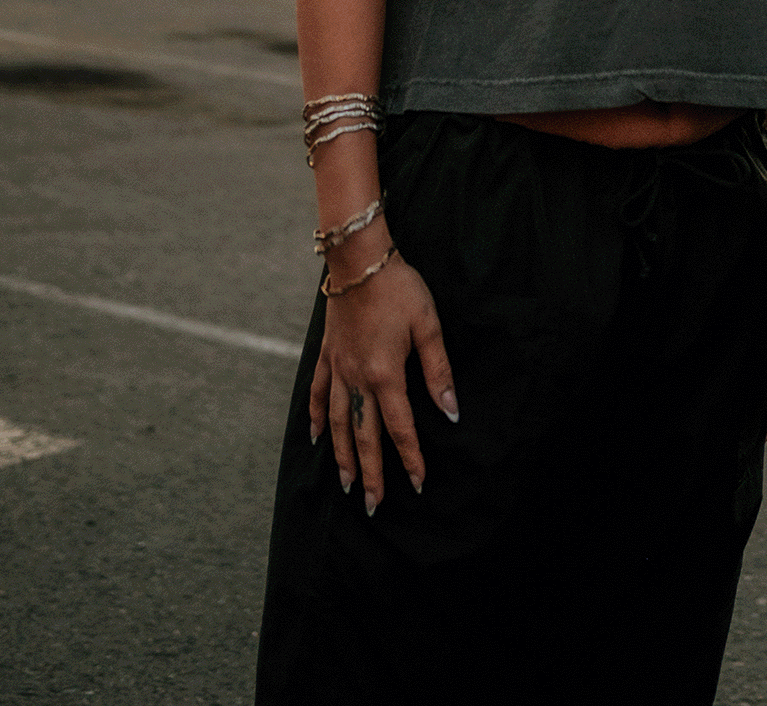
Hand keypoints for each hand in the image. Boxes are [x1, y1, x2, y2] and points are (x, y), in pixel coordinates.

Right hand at [307, 235, 455, 515]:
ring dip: (342, 456)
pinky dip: (315, 418)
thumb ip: (438, 371)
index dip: (410, 458)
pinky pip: (317, 394)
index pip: (400, 428)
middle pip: (363, 436)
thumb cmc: (399, 289)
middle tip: (372, 505)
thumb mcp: (428, 325)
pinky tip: (316, 437)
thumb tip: (451, 410)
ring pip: (336, 423)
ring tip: (345, 483)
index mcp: (385, 375)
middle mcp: (356, 379)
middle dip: (370, 473)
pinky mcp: (326, 355)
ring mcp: (337, 369)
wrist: (359, 261)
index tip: (418, 484)